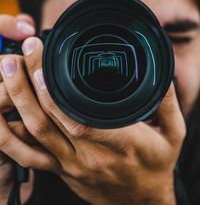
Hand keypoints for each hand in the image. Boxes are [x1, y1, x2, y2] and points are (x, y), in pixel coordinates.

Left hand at [0, 36, 185, 204]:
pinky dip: (9, 137)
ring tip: (6, 75)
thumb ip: (166, 101)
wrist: (142, 201)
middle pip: (49, 121)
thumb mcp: (173, 133)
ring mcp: (70, 164)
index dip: (56, 97)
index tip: (42, 67)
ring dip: (16, 103)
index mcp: (120, 144)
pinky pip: (28, 155)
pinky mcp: (60, 169)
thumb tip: (159, 73)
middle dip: (28, 87)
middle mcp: (89, 156)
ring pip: (35, 135)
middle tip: (16, 58)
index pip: (80, 120)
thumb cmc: (157, 165)